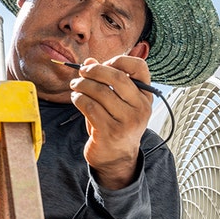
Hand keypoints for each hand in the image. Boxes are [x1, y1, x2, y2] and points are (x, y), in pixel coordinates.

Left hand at [70, 55, 154, 189]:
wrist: (116, 158)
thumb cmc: (115, 125)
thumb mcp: (116, 102)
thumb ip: (105, 81)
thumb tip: (89, 61)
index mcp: (145, 97)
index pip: (140, 67)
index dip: (120, 60)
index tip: (104, 63)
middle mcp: (140, 108)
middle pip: (117, 77)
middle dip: (95, 71)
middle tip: (81, 72)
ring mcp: (127, 121)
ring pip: (100, 92)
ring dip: (82, 85)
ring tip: (75, 86)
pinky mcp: (110, 132)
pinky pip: (90, 107)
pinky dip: (79, 99)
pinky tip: (76, 99)